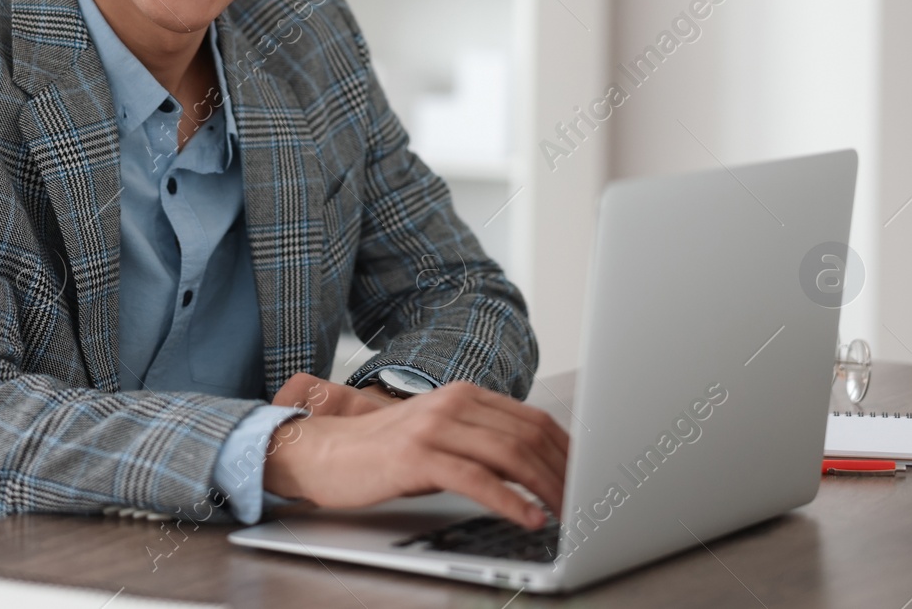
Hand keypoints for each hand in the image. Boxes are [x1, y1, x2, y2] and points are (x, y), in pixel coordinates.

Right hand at [263, 381, 569, 528]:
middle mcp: (452, 402)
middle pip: (529, 435)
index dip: (568, 450)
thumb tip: (536, 466)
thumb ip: (480, 441)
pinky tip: (530, 517)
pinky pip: (477, 479)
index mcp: (463, 394)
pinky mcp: (417, 455)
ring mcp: (434, 426)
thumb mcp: (439, 437)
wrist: (322, 451)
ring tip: (567, 513)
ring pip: (510, 454)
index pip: (533, 418)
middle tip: (586, 501)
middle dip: (565, 472)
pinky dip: (511, 501)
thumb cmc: (382, 452)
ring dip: (547, 488)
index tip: (589, 477)